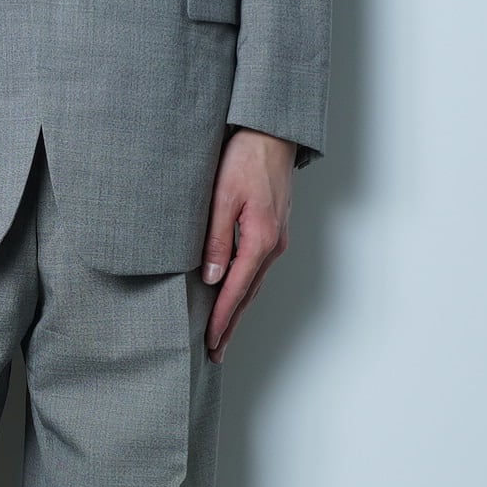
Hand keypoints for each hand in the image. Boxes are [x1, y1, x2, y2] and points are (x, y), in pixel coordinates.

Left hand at [202, 128, 295, 363]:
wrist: (271, 133)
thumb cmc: (244, 158)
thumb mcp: (222, 198)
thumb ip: (216, 240)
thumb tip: (211, 279)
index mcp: (261, 240)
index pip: (236, 290)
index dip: (222, 319)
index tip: (209, 342)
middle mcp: (273, 245)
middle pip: (248, 295)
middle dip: (231, 325)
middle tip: (215, 353)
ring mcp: (276, 238)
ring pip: (254, 284)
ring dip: (239, 311)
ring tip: (223, 334)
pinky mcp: (273, 230)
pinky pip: (257, 269)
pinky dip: (245, 289)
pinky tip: (235, 296)